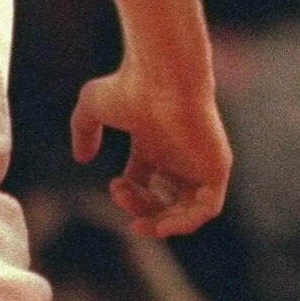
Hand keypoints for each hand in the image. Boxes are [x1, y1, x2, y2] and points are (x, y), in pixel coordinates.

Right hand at [70, 64, 231, 239]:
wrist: (162, 76)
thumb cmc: (129, 85)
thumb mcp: (93, 107)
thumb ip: (84, 132)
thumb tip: (82, 158)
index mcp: (155, 142)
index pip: (145, 182)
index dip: (128, 195)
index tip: (114, 185)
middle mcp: (179, 153)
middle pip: (164, 199)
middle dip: (140, 209)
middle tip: (123, 198)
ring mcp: (199, 160)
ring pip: (186, 209)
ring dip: (160, 222)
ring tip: (142, 224)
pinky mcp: (217, 166)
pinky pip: (208, 208)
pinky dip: (187, 222)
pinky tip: (163, 224)